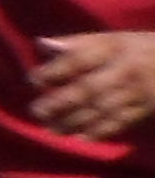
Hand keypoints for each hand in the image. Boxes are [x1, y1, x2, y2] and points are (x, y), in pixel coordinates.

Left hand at [25, 30, 154, 141]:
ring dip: (75, 121)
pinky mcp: (147, 109)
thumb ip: (79, 42)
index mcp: (117, 48)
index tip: (33, 80)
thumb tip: (40, 44)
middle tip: (36, 111)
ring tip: (50, 129)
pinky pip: (122, 122)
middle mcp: (126, 70)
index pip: (81, 59)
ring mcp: (138, 92)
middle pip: (90, 88)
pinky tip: (80, 138)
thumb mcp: (117, 38)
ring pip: (102, 109)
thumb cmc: (144, 48)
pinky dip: (101, 131)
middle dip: (61, 101)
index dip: (56, 70)